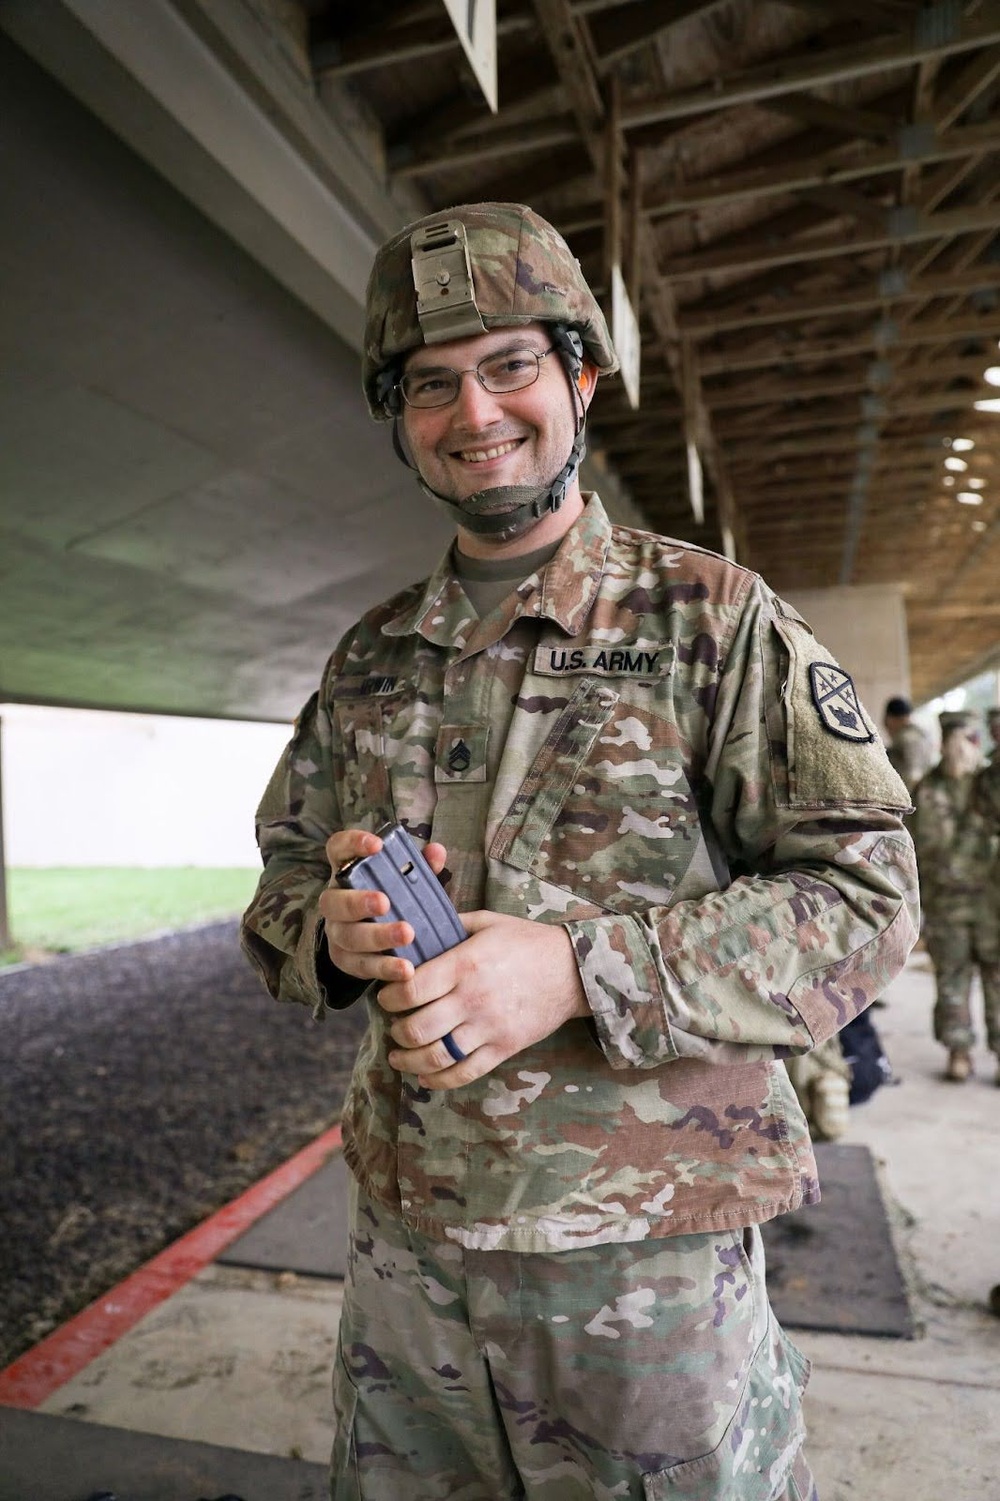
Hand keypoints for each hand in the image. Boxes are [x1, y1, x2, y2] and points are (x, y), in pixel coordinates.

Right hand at [317, 828, 447, 986]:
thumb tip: (437, 851)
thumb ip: (420, 865)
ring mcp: (337, 932)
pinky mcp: (345, 960)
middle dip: (358, 902)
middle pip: (334, 901)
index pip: (338, 849)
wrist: (378, 936)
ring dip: (377, 936)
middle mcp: (334, 901)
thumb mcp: (406, 879)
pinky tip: (406, 969)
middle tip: (384, 902)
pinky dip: (384, 968)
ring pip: (348, 937)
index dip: (353, 844)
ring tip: (407, 934)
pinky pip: (360, 966)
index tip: (377, 845)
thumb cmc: (394, 896)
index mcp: (346, 871)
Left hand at [378, 910, 589, 1089]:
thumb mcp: (487, 922)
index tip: (386, 997)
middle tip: (393, 1025)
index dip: (389, 997)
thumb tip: (415, 928)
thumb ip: (450, 925)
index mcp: (464, 964)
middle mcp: (473, 999)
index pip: (410, 989)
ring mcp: (489, 1028)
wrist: (572, 969)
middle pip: (417, 1028)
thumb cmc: (527, 941)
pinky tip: (425, 1075)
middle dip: (396, 1030)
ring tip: (398, 1056)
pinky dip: (439, 1080)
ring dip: (409, 1060)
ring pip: (436, 1056)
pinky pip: (465, 1073)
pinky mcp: (504, 1048)